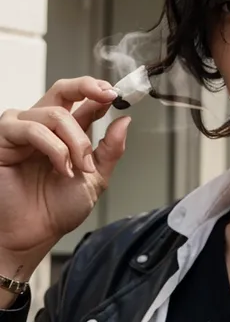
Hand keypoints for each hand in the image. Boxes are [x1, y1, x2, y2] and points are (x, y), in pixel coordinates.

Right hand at [0, 77, 130, 269]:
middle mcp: (42, 127)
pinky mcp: (3, 138)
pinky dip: (53, 147)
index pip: (82, 101)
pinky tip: (61, 167)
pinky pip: (31, 128)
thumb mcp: (95, 178)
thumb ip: (110, 149)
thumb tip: (124, 121)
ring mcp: (21, 130)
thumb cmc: (56, 210)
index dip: (99, 92)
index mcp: (64, 134)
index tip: (117, 95)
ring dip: (74, 141)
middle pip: (62, 90)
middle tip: (106, 98)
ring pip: (55, 114)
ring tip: (78, 168)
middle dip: (87, 88)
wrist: (35, 234)